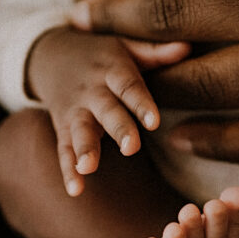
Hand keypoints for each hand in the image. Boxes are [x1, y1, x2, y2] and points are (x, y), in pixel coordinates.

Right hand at [27, 27, 188, 194]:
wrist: (50, 53)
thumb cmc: (103, 55)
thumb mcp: (127, 46)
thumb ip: (156, 52)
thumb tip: (188, 46)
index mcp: (113, 70)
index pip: (129, 86)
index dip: (141, 103)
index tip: (154, 121)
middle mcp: (92, 91)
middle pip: (106, 111)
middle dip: (118, 129)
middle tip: (130, 148)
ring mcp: (75, 111)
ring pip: (80, 131)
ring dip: (84, 149)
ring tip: (87, 168)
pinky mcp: (62, 128)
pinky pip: (63, 151)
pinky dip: (67, 171)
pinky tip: (76, 191)